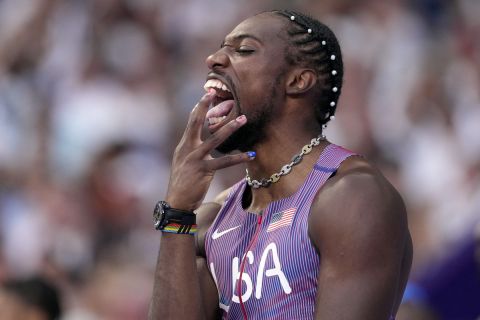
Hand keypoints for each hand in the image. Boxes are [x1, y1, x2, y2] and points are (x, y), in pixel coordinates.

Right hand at [165, 89, 254, 210]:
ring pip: (215, 139)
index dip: (198, 107)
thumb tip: (199, 142)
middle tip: (214, 93)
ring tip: (243, 119)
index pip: (191, 122)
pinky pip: (224, 162)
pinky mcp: (203, 170)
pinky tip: (249, 155)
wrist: (177, 202)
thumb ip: (191, 151)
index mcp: (183, 146)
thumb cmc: (182, 184)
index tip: (207, 94)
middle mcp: (187, 149)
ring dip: (230, 128)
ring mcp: (195, 159)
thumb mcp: (183, 164)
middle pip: (196, 123)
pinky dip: (238, 159)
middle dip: (204, 106)